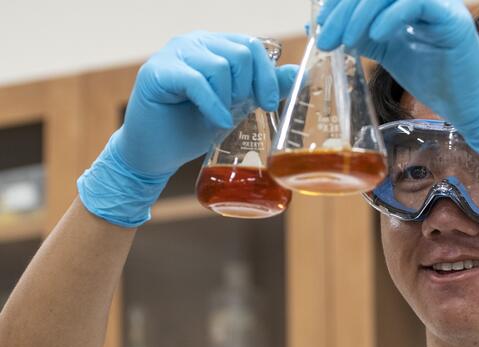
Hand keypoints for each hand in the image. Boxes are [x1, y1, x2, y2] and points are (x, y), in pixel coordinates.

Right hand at [77, 31, 297, 227]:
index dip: (267, 75)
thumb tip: (300, 75)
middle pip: (241, 53)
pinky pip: (196, 81)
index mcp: (215, 46)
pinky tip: (216, 121)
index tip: (268, 103)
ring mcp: (174, 53)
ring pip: (220, 65)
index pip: (252, 45)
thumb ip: (266, 88)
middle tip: (236, 109)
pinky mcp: (157, 71)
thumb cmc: (194, 126)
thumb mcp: (239, 106)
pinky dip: (212, 105)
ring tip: (219, 115)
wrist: (158, 151)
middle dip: (247, 87)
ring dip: (227, 98)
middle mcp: (195, 42)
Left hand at [316, 0, 478, 180]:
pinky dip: (391, 16)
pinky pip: (417, 2)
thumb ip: (359, 36)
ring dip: (360, 13)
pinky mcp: (452, 18)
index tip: (319, 27)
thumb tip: (318, 25)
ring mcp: (438, 3)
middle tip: (325, 37)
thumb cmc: (435, 80)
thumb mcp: (387, 52)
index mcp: (406, 1)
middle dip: (343, 9)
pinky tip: (375, 36)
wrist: (470, 106)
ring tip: (345, 41)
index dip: (338, 3)